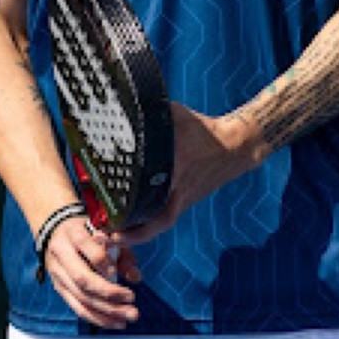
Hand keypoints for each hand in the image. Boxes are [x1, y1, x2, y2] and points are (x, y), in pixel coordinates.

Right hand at [39, 212, 143, 329]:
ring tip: (128, 317)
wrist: (58, 234)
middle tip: (131, 300)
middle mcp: (61, 254)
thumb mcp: (105, 233)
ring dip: (106, 311)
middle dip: (108, 292)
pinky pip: (78, 308)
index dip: (100, 259)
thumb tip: (136, 277)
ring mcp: (58, 274)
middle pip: (82, 278)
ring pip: (81, 297)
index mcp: (73, 233)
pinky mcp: (60, 290)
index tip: (116, 270)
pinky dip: (98, 318)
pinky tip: (116, 322)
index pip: (84, 245)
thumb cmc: (88, 232)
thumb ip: (122, 252)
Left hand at [111, 101, 259, 245]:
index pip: (146, 183)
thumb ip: (151, 114)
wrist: (234, 148)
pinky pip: (164, 219)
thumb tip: (123, 100)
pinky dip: (147, 226)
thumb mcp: (176, 115)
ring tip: (111, 237)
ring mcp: (182, 198)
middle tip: (103, 233)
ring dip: (136, 234)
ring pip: (158, 224)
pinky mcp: (184, 202)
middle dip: (128, 230)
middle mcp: (177, 188)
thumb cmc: (202, 129)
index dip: (126, 197)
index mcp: (174, 164)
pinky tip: (128, 228)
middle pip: (151, 218)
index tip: (105, 202)